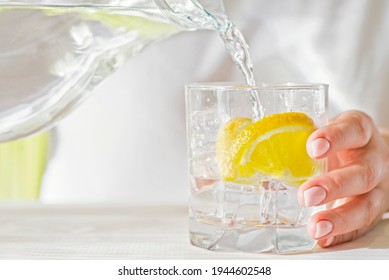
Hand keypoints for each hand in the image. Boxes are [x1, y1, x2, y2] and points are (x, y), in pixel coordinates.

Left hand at [298, 110, 388, 246]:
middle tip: (307, 196)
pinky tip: (324, 239)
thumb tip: (242, 137)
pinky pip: (361, 226)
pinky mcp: (371, 208)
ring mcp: (375, 187)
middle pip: (362, 173)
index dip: (335, 137)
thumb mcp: (322, 130)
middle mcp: (372, 159)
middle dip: (334, 185)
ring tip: (316, 226)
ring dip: (340, 217)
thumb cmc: (336, 141)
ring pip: (367, 204)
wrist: (365, 153)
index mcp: (358, 132)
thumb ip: (294, 134)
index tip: (313, 147)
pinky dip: (342, 234)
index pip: (353, 130)